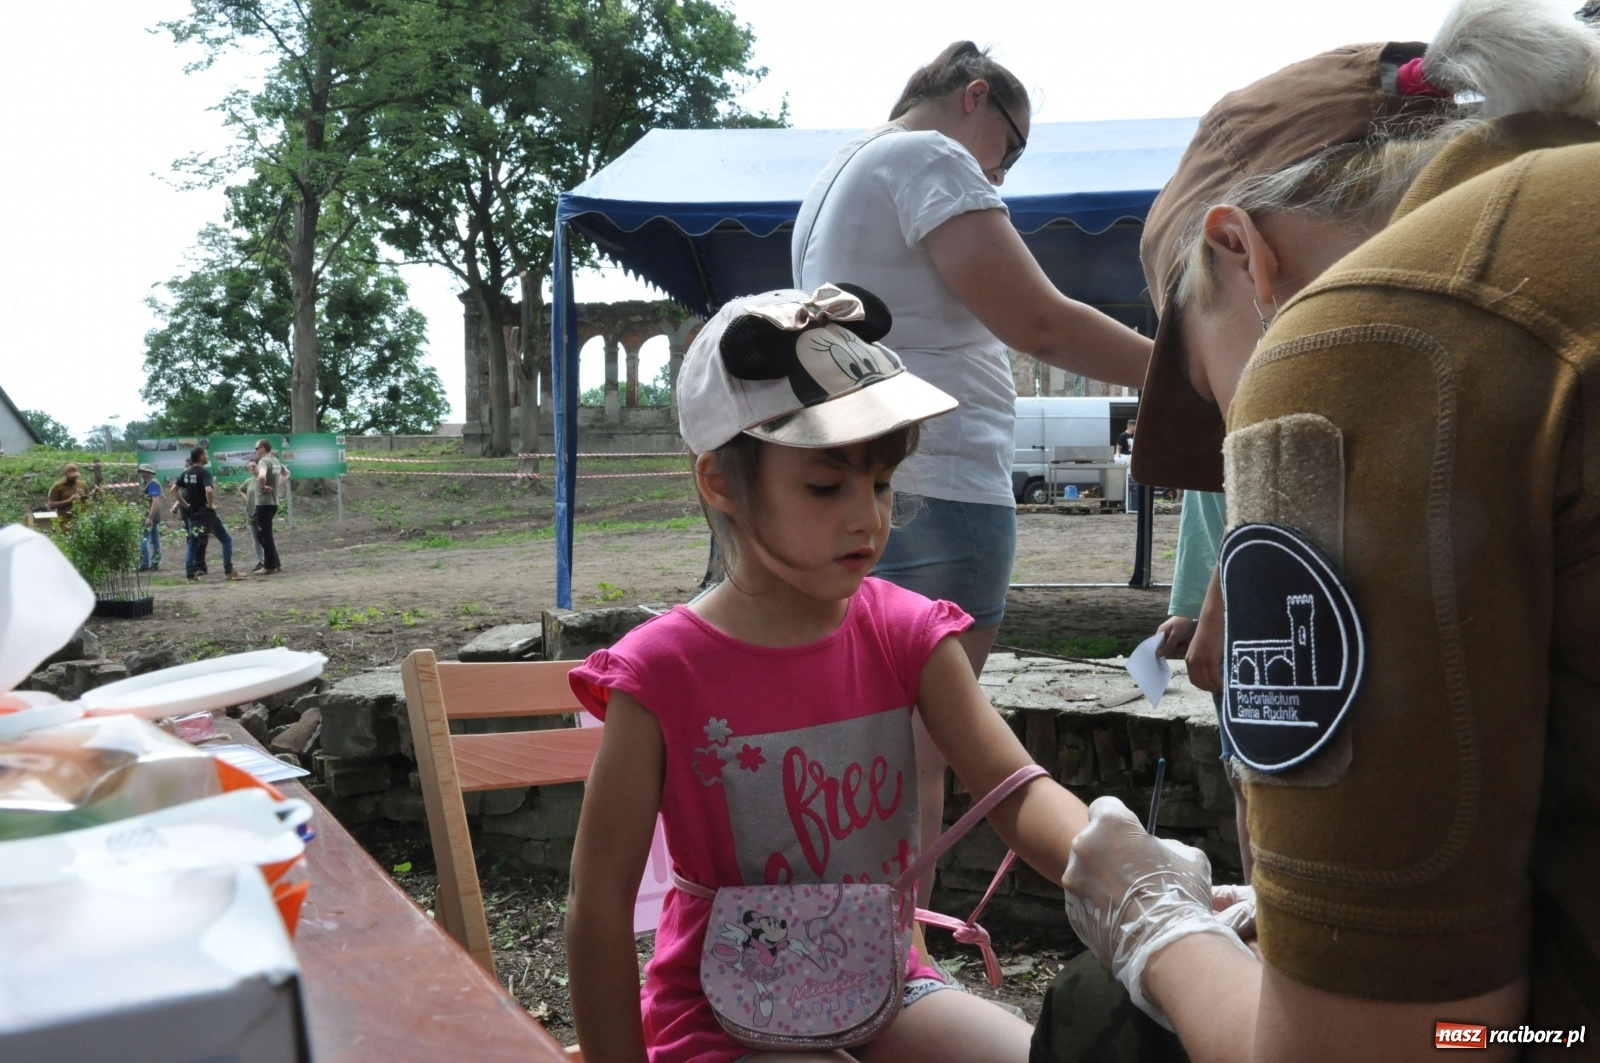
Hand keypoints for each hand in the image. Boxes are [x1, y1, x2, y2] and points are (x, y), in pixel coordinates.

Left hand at [1061, 797, 1250, 1028]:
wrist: (1164, 948)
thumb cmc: (1180, 895)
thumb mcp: (1188, 858)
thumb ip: (1164, 846)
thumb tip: (1156, 851)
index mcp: (1111, 824)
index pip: (1104, 806)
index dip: (1118, 820)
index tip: (1129, 836)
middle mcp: (1083, 846)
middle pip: (1092, 842)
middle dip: (1109, 853)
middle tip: (1133, 875)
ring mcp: (1073, 880)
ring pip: (1085, 873)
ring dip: (1101, 882)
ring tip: (1129, 905)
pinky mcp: (1070, 910)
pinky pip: (1083, 901)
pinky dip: (1097, 907)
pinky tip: (1121, 922)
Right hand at [1155, 616, 1195, 658]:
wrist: (1196, 615)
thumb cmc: (1183, 623)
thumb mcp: (1175, 635)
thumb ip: (1167, 645)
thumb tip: (1157, 654)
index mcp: (1161, 633)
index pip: (1158, 646)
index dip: (1164, 651)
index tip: (1173, 651)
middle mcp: (1166, 636)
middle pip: (1168, 650)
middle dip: (1176, 650)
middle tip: (1183, 645)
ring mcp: (1174, 638)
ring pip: (1175, 650)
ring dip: (1182, 648)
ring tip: (1188, 642)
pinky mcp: (1181, 640)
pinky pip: (1181, 648)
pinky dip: (1186, 647)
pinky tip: (1190, 643)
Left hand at [1186, 571, 1224, 692]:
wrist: (1213, 617)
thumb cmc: (1212, 630)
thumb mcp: (1204, 647)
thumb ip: (1205, 659)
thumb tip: (1213, 671)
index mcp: (1189, 658)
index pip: (1194, 679)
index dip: (1204, 686)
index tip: (1214, 687)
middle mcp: (1192, 661)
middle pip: (1200, 683)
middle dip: (1210, 689)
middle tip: (1222, 690)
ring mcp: (1201, 661)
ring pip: (1208, 682)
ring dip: (1217, 688)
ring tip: (1226, 688)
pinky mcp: (1210, 659)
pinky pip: (1215, 678)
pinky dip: (1221, 684)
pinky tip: (1228, 684)